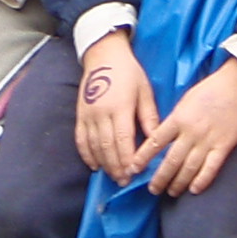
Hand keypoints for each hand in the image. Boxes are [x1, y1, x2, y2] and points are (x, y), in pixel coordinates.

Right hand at [75, 32, 156, 183]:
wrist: (103, 55)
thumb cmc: (129, 72)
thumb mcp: (145, 91)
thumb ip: (149, 116)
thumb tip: (156, 141)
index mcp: (120, 106)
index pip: (123, 140)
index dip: (128, 159)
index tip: (134, 174)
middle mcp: (101, 113)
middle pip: (107, 147)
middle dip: (117, 167)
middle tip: (125, 182)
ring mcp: (88, 115)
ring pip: (93, 146)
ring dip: (104, 164)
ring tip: (114, 177)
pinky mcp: (80, 115)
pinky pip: (81, 139)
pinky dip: (86, 154)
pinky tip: (95, 165)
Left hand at [131, 59, 236, 198]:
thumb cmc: (210, 90)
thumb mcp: (185, 101)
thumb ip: (174, 120)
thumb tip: (161, 138)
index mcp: (178, 118)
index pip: (155, 141)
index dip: (143, 158)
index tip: (133, 169)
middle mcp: (191, 132)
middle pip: (171, 160)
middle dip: (160, 178)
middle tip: (152, 189)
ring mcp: (208, 140)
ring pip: (189, 167)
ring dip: (178, 183)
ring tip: (171, 192)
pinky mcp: (224, 146)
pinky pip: (211, 167)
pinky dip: (202, 180)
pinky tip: (194, 189)